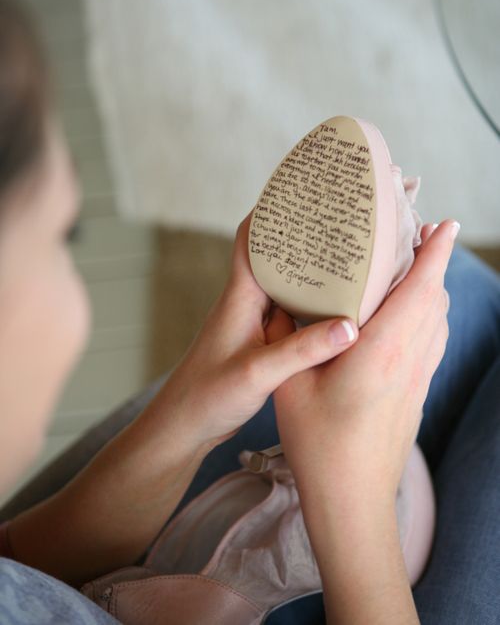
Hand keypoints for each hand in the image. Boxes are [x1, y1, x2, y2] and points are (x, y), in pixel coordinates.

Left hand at [159, 209, 358, 452]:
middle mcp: (246, 301)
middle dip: (303, 231)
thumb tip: (350, 326)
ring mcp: (253, 321)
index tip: (301, 187)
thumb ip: (301, 351)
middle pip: (275, 253)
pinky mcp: (260, 340)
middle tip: (340, 216)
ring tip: (349, 253)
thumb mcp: (257, 374)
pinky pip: (290, 309)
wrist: (183, 429)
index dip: (273, 208)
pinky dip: (312, 300)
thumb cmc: (207, 398)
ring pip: (286, 281)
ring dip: (311, 267)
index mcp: (240, 296)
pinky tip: (337, 304)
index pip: (251, 238)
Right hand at [268, 220, 457, 505]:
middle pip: (435, 298)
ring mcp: (418, 378)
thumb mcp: (289, 386)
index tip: (445, 223)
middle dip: (433, 262)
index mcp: (383, 350)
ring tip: (412, 267)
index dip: (437, 252)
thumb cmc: (319, 445)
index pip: (421, 288)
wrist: (353, 501)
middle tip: (417, 234)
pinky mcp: (416, 393)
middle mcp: (409, 359)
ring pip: (438, 319)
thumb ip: (287, 337)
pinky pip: (433, 340)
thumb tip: (280, 301)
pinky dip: (428, 314)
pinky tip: (406, 314)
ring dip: (432, 288)